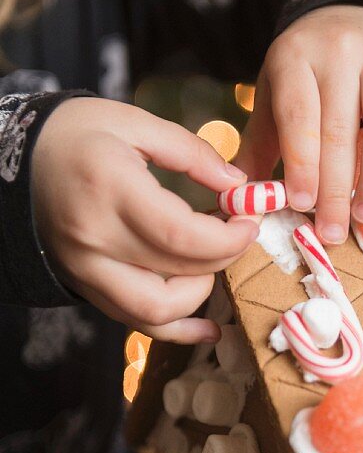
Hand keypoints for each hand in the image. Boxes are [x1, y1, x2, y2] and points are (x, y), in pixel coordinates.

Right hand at [32, 98, 258, 342]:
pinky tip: (208, 328)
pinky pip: (135, 323)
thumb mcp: (132, 121)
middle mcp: (96, 238)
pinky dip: (176, 330)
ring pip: (157, 311)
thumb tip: (239, 186)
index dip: (228, 238)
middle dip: (223, 258)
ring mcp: (87, 270)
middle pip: (177, 273)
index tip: (249, 221)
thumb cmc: (75, 134)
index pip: (181, 235)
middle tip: (239, 233)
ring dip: (200, 293)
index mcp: (109, 189)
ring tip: (214, 262)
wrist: (13, 160)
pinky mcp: (86, 287)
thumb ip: (191, 152)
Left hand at [234, 5, 362, 244]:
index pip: (300, 115)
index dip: (302, 160)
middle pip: (341, 128)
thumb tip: (239, 202)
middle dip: (336, 186)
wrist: (349, 8)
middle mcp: (343, 51)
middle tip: (333, 231)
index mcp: (297, 57)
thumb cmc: (306, 70)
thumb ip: (261, 145)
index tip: (303, 203)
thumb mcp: (274, 94)